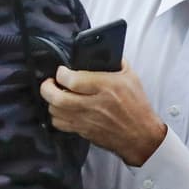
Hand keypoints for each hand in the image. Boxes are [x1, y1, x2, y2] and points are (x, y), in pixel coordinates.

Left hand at [39, 62, 165, 165]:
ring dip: (51, 102)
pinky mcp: (84, 131)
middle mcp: (94, 104)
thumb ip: (115, 62)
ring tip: (55, 95)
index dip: (61, 73)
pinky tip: (62, 110)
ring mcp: (87, 120)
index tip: (62, 70)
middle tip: (50, 82)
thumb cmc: (137, 106)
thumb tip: (99, 52)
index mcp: (106, 87)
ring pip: (55, 112)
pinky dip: (56, 116)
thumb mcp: (130, 77)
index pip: (72, 79)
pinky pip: (60, 125)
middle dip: (47, 88)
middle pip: (57, 97)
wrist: (141, 135)